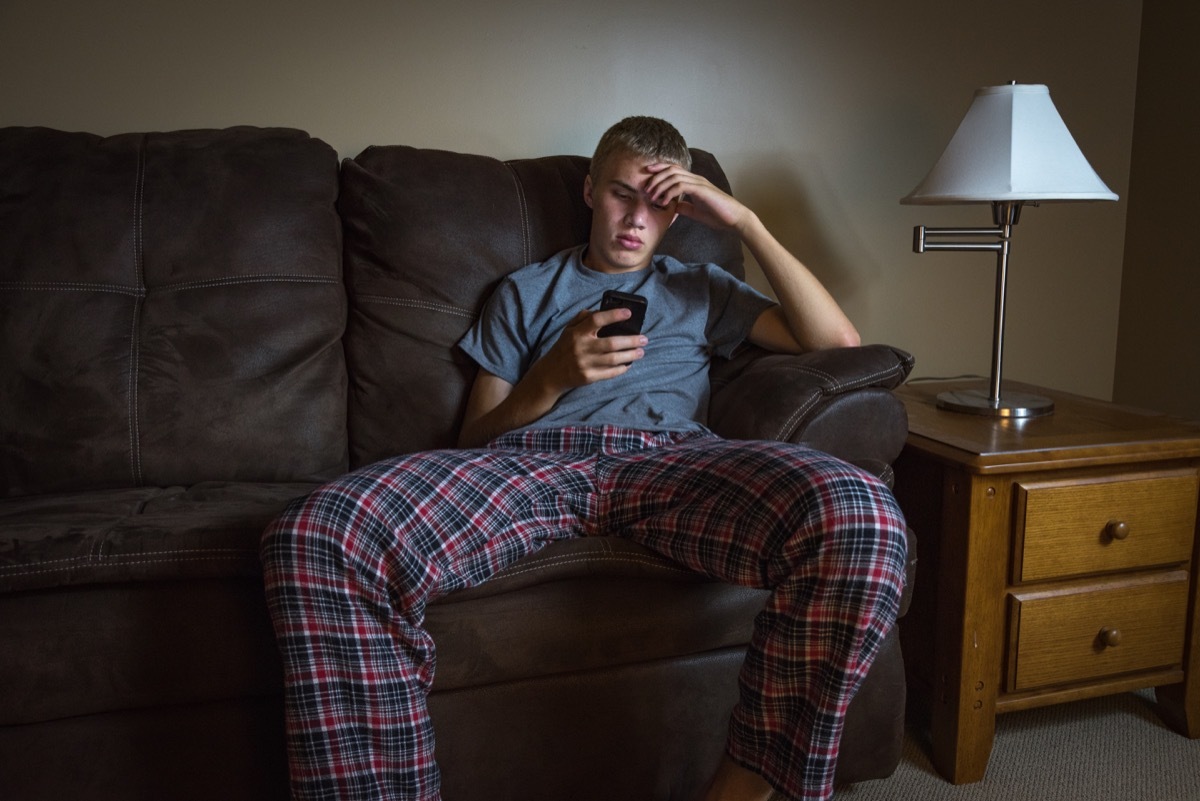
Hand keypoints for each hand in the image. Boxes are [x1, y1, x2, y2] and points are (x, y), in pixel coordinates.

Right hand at [532, 308, 646, 393]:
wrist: (551, 373)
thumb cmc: (564, 348)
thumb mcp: (568, 330)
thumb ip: (582, 318)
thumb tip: (600, 310)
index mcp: (577, 333)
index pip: (596, 320)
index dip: (613, 315)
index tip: (628, 313)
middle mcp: (581, 348)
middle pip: (611, 343)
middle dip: (631, 340)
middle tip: (644, 339)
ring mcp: (585, 364)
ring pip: (613, 359)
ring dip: (630, 355)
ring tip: (641, 351)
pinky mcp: (588, 377)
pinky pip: (609, 373)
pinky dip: (621, 369)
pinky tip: (629, 364)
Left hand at [642, 162, 752, 232]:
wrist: (734, 219)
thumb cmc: (718, 216)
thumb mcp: (696, 211)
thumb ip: (685, 207)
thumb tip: (673, 206)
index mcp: (694, 182)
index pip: (673, 170)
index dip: (659, 170)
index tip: (647, 177)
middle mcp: (696, 179)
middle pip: (671, 169)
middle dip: (655, 177)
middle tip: (645, 189)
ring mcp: (699, 183)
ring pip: (674, 176)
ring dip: (660, 186)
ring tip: (652, 197)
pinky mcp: (702, 190)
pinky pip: (681, 186)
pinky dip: (669, 193)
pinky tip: (663, 202)